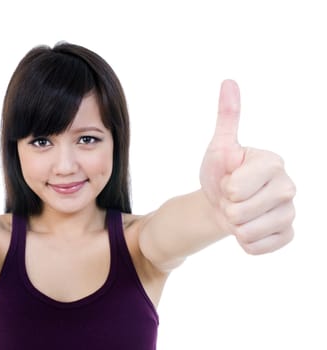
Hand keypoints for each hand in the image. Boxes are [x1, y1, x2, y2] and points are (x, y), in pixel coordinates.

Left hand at [199, 80, 295, 253]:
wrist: (221, 203)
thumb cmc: (220, 173)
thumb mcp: (219, 147)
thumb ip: (228, 117)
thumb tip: (229, 82)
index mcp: (273, 162)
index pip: (236, 187)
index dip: (225, 188)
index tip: (229, 180)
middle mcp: (288, 186)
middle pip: (241, 211)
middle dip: (227, 207)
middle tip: (232, 199)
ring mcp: (290, 212)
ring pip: (247, 231)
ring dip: (234, 226)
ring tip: (239, 213)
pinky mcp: (288, 234)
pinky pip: (258, 248)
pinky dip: (245, 243)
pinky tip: (248, 228)